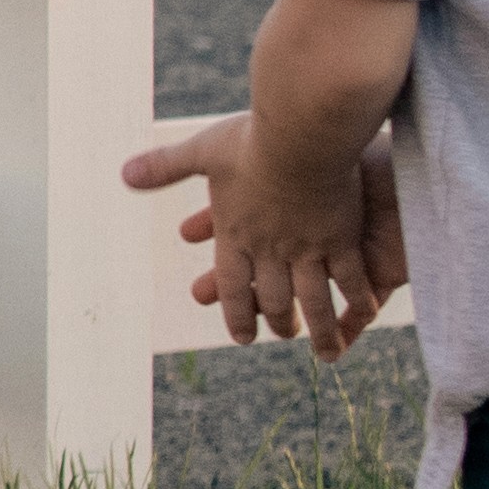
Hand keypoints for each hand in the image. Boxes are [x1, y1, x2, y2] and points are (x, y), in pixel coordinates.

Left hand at [125, 113, 397, 354]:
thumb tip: (123, 173)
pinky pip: (350, 279)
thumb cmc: (252, 141)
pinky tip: (365, 313)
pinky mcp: (341, 238)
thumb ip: (165, 166)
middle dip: (278, 322)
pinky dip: (356, 298)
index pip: (232, 285)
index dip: (236, 313)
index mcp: (236, 233)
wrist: (302, 136)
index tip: (242, 336)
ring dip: (318, 328)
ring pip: (313, 300)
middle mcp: (271, 249)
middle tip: (283, 336)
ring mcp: (308, 247)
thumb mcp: (202, 151)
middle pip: (273, 299)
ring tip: (325, 352)